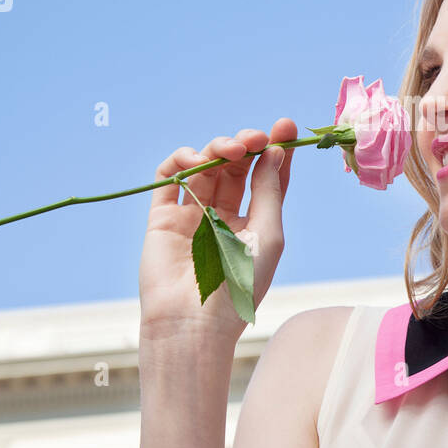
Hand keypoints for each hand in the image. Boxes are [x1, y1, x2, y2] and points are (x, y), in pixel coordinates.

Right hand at [139, 119, 295, 340]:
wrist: (194, 322)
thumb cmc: (240, 285)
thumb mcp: (268, 234)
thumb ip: (269, 190)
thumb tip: (275, 151)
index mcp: (253, 223)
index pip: (265, 177)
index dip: (275, 150)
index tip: (285, 126)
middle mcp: (222, 216)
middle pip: (235, 166)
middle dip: (248, 145)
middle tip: (256, 138)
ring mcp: (192, 214)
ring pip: (204, 166)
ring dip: (219, 148)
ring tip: (232, 149)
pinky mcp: (162, 216)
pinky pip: (168, 177)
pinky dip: (181, 159)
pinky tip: (199, 160)